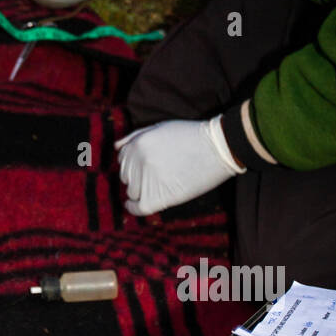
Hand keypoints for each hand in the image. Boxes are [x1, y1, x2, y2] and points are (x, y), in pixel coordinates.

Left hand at [116, 115, 244, 215]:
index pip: (123, 160)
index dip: (134, 165)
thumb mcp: (160, 128)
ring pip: (132, 191)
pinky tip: (135, 206)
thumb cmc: (191, 136)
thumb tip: (116, 148)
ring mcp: (148, 179)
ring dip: (141, 191)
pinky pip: (137, 207)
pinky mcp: (159, 196)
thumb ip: (135, 136)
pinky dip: (133, 208)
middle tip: (157, 177)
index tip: (146, 169)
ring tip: (159, 186)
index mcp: (137, 144)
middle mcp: (138, 161)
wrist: (218, 147)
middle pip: (126, 176)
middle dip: (137, 177)